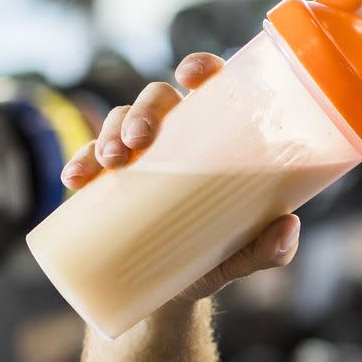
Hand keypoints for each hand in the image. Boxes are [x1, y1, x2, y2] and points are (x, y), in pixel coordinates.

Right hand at [58, 53, 300, 299]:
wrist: (173, 294)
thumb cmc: (217, 259)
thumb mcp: (244, 256)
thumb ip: (270, 248)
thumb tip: (287, 227)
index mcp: (214, 138)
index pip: (210, 85)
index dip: (199, 67)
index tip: (190, 77)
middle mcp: (176, 137)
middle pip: (157, 99)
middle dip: (143, 112)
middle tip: (139, 142)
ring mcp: (139, 156)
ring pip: (119, 121)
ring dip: (109, 133)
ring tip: (110, 163)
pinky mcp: (109, 181)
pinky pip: (89, 159)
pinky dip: (79, 163)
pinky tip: (74, 180)